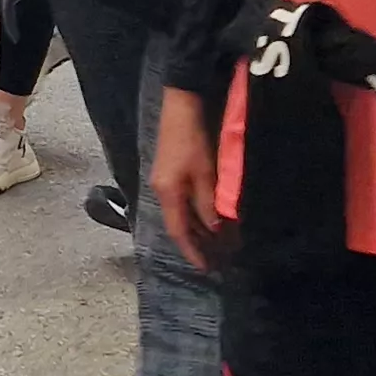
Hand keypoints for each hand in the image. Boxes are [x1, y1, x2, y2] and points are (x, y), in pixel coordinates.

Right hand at [149, 87, 222, 268]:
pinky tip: (206, 217)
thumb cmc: (193, 140)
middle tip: (214, 258)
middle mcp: (161, 191)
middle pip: (176, 225)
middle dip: (195, 243)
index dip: (192, 251)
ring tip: (214, 243)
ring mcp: (163, 182)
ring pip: (179, 214)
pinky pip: (180, 203)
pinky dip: (193, 214)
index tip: (206, 268)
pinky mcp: (168, 174)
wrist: (180, 107)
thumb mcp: (205, 173)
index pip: (179, 232)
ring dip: (195, 229)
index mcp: (168, 194)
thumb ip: (208, 203)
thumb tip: (214, 228)